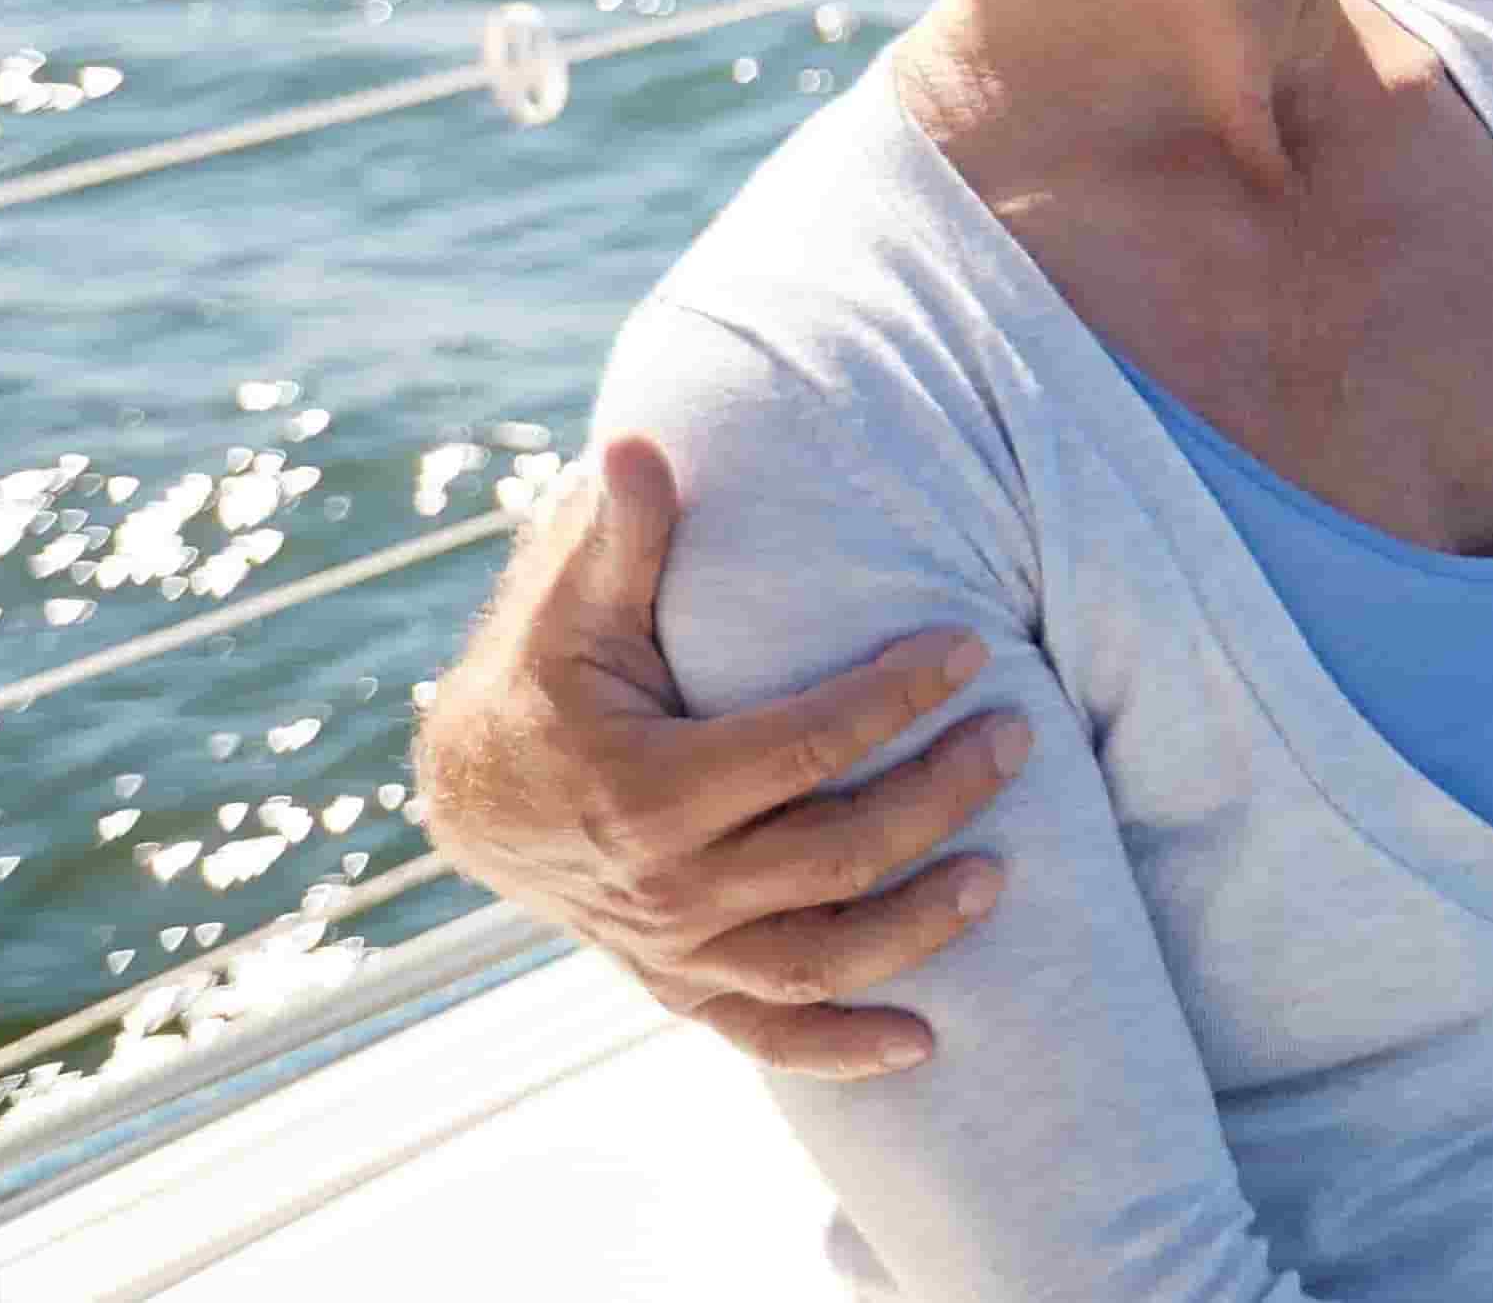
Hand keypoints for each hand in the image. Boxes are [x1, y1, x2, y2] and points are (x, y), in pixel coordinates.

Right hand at [411, 434, 1027, 1077]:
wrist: (473, 794)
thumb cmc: (539, 676)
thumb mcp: (568, 604)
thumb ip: (619, 533)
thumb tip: (639, 444)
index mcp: (646, 784)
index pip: (803, 745)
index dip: (894, 698)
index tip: (970, 649)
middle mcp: (666, 882)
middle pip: (834, 853)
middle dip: (938, 797)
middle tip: (1019, 738)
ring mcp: (674, 944)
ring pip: (817, 954)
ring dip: (918, 925)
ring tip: (1005, 873)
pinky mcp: (678, 983)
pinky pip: (764, 1031)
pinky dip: (841, 1048)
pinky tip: (923, 1041)